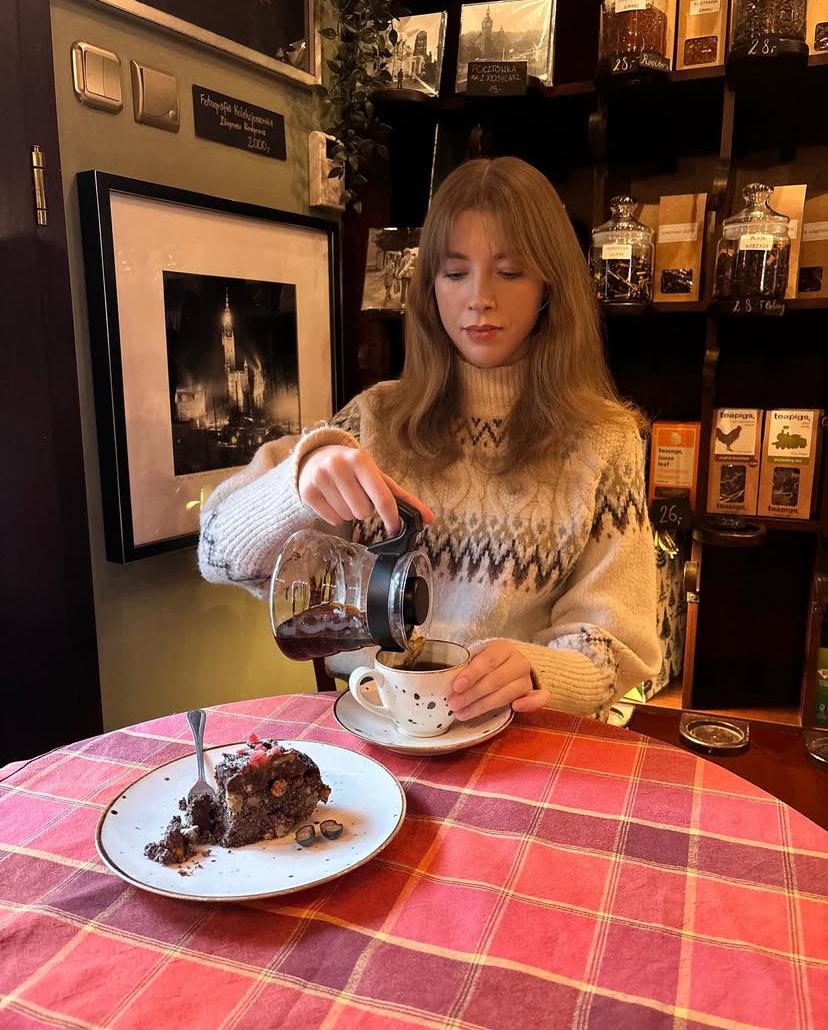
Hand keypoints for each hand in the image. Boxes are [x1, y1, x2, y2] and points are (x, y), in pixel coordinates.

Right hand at [298, 445, 435, 534]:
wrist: (316, 457)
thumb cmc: (354, 469)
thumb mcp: (378, 477)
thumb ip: (404, 498)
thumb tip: (430, 518)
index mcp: (361, 460)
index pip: (382, 497)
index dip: (391, 517)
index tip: (394, 529)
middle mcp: (339, 466)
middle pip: (363, 512)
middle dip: (364, 509)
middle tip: (358, 495)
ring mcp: (320, 478)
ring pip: (347, 516)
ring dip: (349, 512)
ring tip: (344, 495)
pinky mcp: (307, 492)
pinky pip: (331, 520)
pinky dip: (335, 516)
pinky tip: (332, 500)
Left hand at [450, 640, 548, 720]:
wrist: (513, 664)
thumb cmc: (489, 662)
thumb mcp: (478, 657)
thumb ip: (467, 666)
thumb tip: (449, 684)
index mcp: (503, 648)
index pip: (487, 661)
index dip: (471, 674)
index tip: (456, 686)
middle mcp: (519, 662)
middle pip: (495, 680)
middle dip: (472, 694)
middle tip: (454, 704)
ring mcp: (528, 678)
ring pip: (508, 694)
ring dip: (484, 706)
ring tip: (462, 714)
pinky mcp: (535, 693)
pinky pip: (539, 699)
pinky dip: (530, 704)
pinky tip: (516, 708)